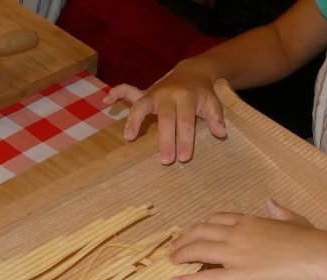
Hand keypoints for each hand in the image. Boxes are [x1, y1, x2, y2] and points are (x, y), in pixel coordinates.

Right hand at [103, 60, 226, 164]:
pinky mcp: (145, 92)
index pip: (186, 121)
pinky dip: (116, 93)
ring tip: (129, 137)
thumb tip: (221, 134)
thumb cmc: (202, 94)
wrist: (192, 71)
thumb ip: (216, 118)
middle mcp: (168, 94)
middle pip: (165, 118)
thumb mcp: (213, 103)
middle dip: (166, 139)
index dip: (185, 140)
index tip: (183, 158)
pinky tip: (106, 101)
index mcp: (187, 97)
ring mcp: (154, 92)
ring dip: (134, 120)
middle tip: (166, 160)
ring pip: (142, 105)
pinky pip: (128, 90)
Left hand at [169, 199, 326, 279]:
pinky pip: (206, 278)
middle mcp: (237, 234)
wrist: (320, 256)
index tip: (193, 231)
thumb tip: (271, 202)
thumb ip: (279, 212)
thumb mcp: (294, 220)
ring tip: (171, 261)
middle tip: (175, 247)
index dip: (202, 226)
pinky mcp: (238, 277)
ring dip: (181, 255)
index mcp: (251, 221)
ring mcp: (235, 254)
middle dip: (184, 239)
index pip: (217, 220)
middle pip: (201, 232)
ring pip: (198, 251)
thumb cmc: (312, 240)